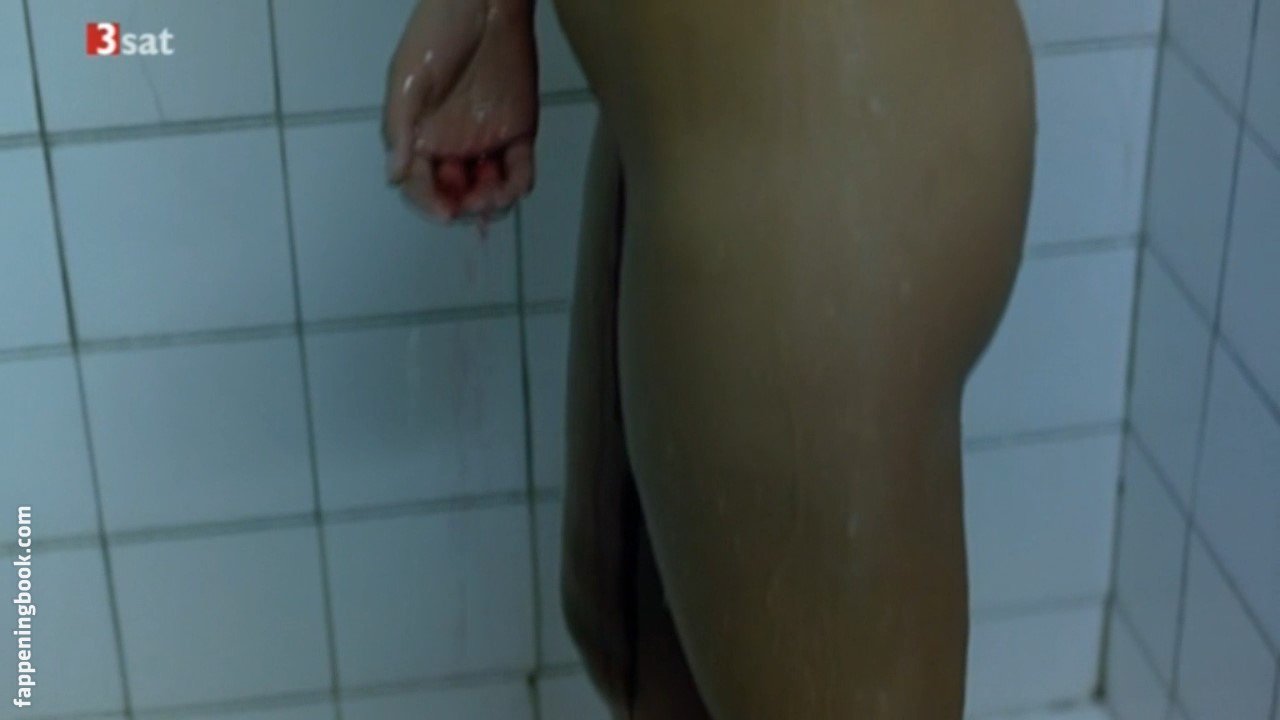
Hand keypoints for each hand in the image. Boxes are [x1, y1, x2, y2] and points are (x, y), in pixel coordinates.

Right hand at [384, 0, 537, 221]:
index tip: (445, 212)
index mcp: (421, 138)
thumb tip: (394, 175)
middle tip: (472, 200)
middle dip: (462, 205)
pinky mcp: (518, 134)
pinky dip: (517, 185)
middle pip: (456, 194)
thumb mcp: (408, 81)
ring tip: (492, 193)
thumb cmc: (436, 37)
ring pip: (489, 189)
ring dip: (490, 201)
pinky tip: (513, 185)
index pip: (422, 185)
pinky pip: (520, 170)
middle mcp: (452, 147)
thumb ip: (400, 129)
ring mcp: (487, 142)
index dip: (430, 203)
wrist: (483, 6)